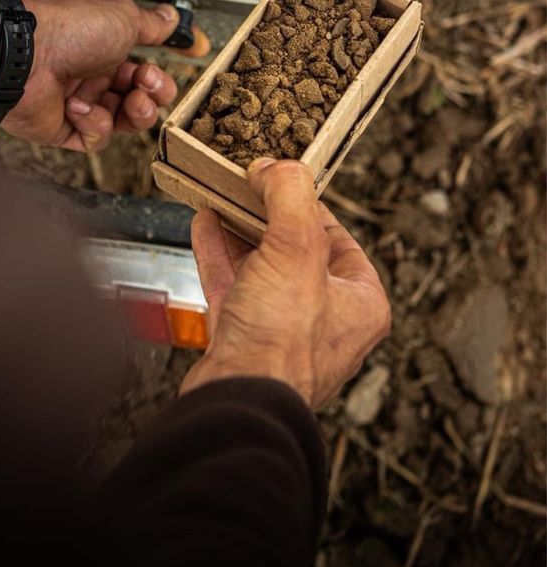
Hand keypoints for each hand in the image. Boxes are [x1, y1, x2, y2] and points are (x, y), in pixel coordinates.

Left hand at [0, 0, 185, 151]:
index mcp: (104, 43)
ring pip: (122, 120)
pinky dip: (95, 125)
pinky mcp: (62, 127)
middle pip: (138, 95)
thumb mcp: (123, 16)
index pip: (143, 63)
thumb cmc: (66, 29)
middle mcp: (91, 70)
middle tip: (149, 83)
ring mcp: (77, 100)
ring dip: (134, 112)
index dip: (163, 68)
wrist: (24, 57)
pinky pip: (95, 138)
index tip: (183, 65)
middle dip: (153, 93)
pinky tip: (81, 108)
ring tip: (130, 101)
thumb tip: (171, 18)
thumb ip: (152, 24)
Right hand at [181, 158, 390, 409]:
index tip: (281, 179)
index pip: (338, 237)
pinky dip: (219, 255)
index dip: (308, 204)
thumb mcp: (297, 247)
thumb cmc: (282, 338)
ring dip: (240, 232)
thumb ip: (290, 196)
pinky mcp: (246, 342)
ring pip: (262, 269)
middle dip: (267, 217)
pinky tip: (204, 225)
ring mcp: (284, 332)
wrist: (237, 400)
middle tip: (249, 186)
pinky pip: (234, 287)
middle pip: (296, 251)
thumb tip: (276, 167)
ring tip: (223, 198)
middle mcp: (328, 321)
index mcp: (360, 303)